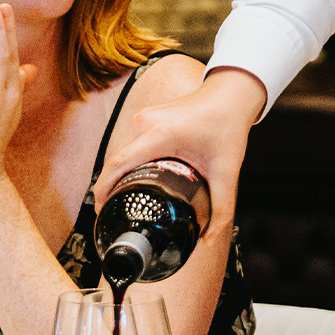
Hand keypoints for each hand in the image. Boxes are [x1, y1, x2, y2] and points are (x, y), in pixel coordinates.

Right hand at [96, 66, 263, 204]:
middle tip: (114, 214)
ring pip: (120, 152)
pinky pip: (128, 143)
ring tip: (120, 201)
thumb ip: (221, 208)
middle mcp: (146, 123)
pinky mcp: (146, 116)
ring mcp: (143, 117)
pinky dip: (125, 163)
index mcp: (160, 134)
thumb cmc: (228, 126)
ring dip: (116, 176)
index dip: (105, 191)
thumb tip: (209, 240)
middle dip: (109, 189)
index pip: (118, 165)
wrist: (232, 94)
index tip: (103, 214)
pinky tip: (130, 180)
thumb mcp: (226, 171)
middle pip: (115, 162)